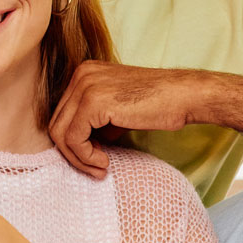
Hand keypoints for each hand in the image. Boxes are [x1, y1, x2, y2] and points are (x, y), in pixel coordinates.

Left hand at [50, 62, 201, 176]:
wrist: (184, 96)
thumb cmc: (157, 104)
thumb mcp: (117, 111)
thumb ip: (95, 122)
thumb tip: (78, 145)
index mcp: (84, 73)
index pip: (63, 114)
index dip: (74, 142)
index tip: (95, 158)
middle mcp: (81, 75)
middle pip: (57, 124)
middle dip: (73, 153)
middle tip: (96, 168)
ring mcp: (85, 85)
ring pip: (61, 133)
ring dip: (79, 158)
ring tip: (101, 168)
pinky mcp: (94, 101)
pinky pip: (74, 139)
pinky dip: (85, 157)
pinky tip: (105, 162)